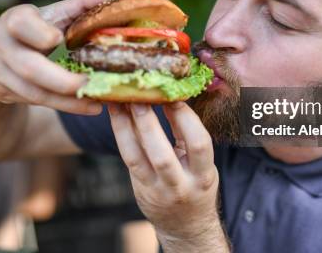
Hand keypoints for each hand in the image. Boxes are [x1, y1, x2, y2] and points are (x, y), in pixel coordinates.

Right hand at [0, 0, 122, 114]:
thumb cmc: (32, 31)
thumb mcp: (52, 15)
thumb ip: (82, 4)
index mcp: (15, 19)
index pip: (22, 24)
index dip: (39, 33)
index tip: (58, 39)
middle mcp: (0, 44)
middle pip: (29, 66)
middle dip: (61, 79)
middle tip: (89, 84)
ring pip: (34, 91)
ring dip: (68, 99)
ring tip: (96, 99)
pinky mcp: (2, 91)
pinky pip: (36, 102)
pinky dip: (63, 105)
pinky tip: (86, 105)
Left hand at [108, 102, 229, 250]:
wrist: (185, 225)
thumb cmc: (195, 185)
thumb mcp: (202, 165)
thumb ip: (188, 136)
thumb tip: (173, 98)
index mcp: (203, 176)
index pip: (199, 145)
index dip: (186, 119)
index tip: (174, 97)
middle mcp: (180, 186)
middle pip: (161, 155)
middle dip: (148, 124)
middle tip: (139, 97)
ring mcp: (157, 190)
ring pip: (137, 157)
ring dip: (126, 127)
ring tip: (120, 102)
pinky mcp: (140, 188)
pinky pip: (128, 159)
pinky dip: (122, 134)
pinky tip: (118, 116)